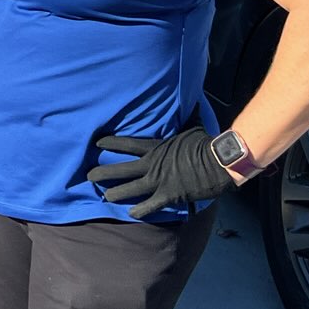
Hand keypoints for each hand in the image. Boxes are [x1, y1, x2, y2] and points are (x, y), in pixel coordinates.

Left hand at [88, 127, 233, 218]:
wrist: (219, 163)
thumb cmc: (205, 143)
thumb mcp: (192, 124)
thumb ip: (185, 113)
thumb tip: (191, 95)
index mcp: (156, 147)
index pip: (127, 144)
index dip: (111, 143)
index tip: (97, 144)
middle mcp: (152, 164)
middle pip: (122, 169)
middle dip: (103, 173)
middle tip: (89, 176)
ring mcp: (159, 181)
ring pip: (131, 189)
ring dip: (116, 193)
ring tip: (104, 196)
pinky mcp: (169, 196)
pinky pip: (150, 205)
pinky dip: (140, 210)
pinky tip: (131, 212)